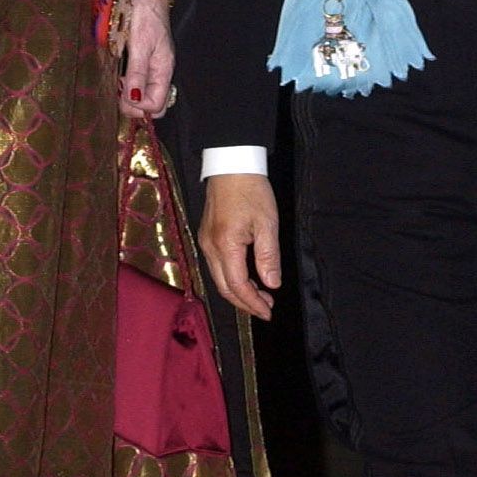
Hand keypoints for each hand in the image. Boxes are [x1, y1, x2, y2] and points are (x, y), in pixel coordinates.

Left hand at [118, 0, 174, 117]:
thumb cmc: (145, 17)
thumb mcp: (140, 45)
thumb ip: (138, 73)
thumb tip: (134, 99)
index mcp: (164, 71)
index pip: (157, 106)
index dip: (140, 108)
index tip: (123, 96)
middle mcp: (160, 73)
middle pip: (153, 105)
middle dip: (135, 106)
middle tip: (118, 93)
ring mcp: (152, 69)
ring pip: (145, 96)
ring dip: (130, 97)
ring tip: (118, 84)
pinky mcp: (144, 62)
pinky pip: (139, 84)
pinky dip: (129, 86)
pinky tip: (120, 78)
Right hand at [199, 172, 281, 319]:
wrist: (231, 165)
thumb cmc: (252, 191)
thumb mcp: (267, 223)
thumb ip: (268, 257)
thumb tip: (271, 284)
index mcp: (225, 245)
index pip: (237, 286)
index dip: (253, 303)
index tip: (269, 311)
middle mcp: (210, 248)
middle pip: (224, 288)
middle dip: (245, 303)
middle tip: (266, 308)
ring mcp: (205, 242)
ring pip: (218, 279)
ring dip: (238, 292)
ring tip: (260, 296)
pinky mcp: (206, 237)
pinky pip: (216, 267)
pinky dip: (230, 279)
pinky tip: (245, 278)